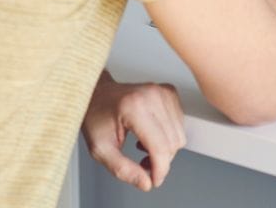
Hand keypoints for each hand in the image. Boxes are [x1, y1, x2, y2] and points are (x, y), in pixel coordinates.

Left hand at [82, 73, 186, 191]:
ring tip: (143, 147)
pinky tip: (151, 134)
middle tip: (142, 163)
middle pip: (173, 143)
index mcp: (134, 107)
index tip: (153, 180)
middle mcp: (152, 96)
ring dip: (165, 149)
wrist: (98, 92)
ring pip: (179, 135)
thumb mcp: (100, 148)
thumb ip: (122, 169)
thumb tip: (146, 183)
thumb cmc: (96, 116)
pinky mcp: (169, 92)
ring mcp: (162, 92)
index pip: (160, 147)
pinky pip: (180, 124)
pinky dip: (168, 135)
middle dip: (161, 161)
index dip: (159, 170)